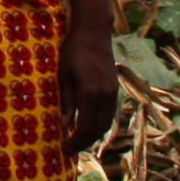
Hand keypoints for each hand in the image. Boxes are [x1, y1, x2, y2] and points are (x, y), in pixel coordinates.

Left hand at [58, 25, 117, 153]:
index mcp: (90, 94)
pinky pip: (110, 114)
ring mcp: (113, 92)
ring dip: (93, 136)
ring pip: (106, 123)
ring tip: (78, 141)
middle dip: (84, 143)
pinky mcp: (115, 88)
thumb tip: (64, 125)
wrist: (94, 31)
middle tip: (69, 149)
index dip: (75, 141)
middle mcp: (105, 96)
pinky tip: (89, 125)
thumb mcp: (64, 76)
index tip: (64, 148)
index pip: (85, 128)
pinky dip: (100, 125)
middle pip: (97, 130)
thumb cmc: (73, 51)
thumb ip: (67, 101)